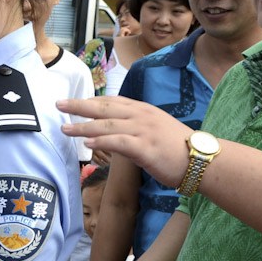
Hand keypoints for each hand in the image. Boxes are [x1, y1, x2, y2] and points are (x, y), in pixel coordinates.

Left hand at [58, 96, 192, 187]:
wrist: (202, 159)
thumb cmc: (178, 148)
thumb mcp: (155, 129)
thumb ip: (135, 127)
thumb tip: (115, 133)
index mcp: (143, 110)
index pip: (112, 101)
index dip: (91, 101)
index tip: (73, 102)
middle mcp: (141, 116)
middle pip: (104, 108)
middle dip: (79, 106)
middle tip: (59, 105)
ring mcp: (143, 130)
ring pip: (107, 124)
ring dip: (83, 125)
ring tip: (65, 128)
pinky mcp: (145, 148)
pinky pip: (119, 142)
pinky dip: (102, 140)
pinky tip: (87, 142)